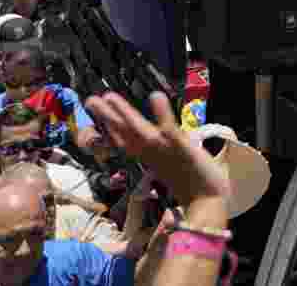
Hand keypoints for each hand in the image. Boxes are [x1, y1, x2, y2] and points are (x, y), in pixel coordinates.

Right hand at [85, 92, 229, 207]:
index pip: (124, 139)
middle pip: (125, 132)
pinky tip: (156, 96)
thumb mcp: (170, 165)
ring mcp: (165, 149)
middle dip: (107, 116)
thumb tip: (153, 142)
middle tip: (89, 100)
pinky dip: (162, 113)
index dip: (109, 124)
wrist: (207, 199)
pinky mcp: (181, 147)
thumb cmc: (191, 182)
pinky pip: (170, 129)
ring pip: (139, 129)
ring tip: (108, 96)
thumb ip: (159, 154)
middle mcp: (152, 152)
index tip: (97, 108)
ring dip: (124, 112)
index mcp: (149, 156)